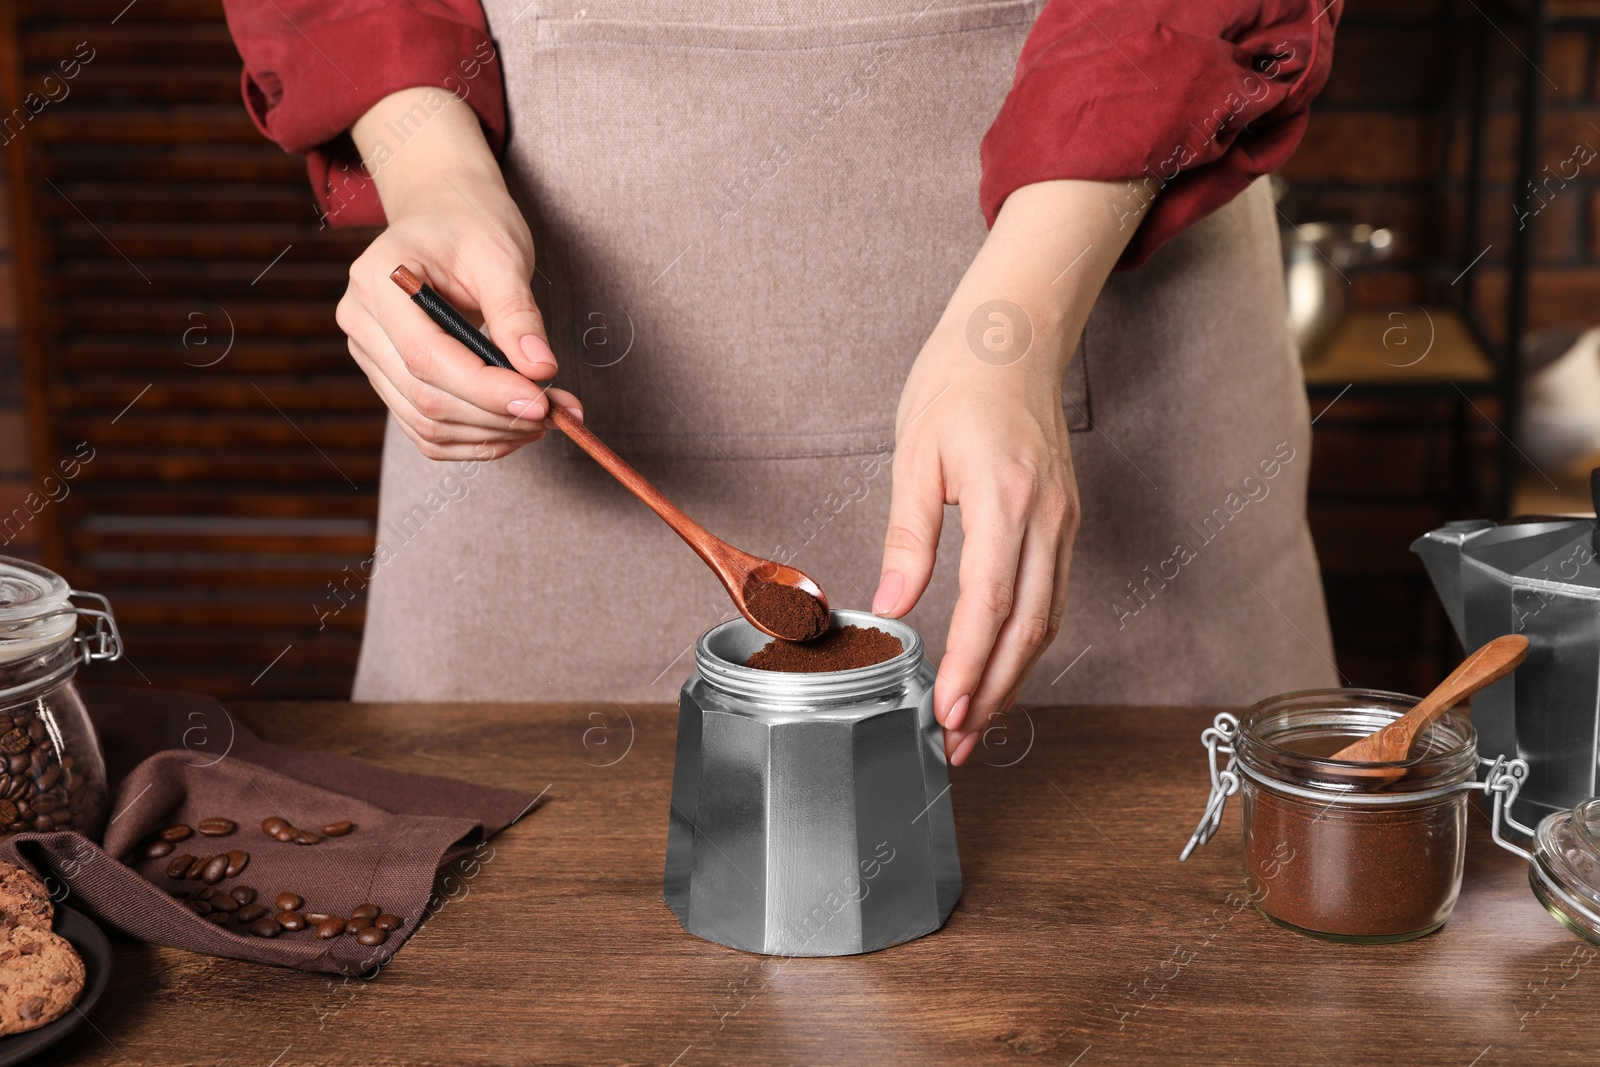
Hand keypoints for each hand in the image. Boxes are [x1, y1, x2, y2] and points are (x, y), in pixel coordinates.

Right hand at [336, 88, 580, 460]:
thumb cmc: (472, 225)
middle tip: (556, 413)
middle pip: (425, 398)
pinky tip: (514, 427)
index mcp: (378, 280)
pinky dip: (474, 439)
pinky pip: (426, 430)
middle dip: (496, 416)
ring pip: (426, 423)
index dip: (485, 390)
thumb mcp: (502, 255)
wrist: (445, 215)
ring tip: (544, 418)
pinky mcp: (388, 378)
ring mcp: (369, 354)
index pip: (427, 357)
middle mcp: (361, 321)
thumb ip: (518, 313)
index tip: (541, 402)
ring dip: (491, 434)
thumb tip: (540, 371)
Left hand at [873, 180, 1136, 764]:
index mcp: (1003, 496)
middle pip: (1027, 628)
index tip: (944, 710)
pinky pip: (1051, 597)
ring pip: (1047, 621)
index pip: (989, 603)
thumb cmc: (958, 383)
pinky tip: (997, 668)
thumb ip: (906, 535)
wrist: (1013, 337)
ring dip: (1012, 677)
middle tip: (957, 741)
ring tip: (974, 722)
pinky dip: (1026, 643)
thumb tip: (890, 605)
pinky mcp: (1065, 522)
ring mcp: (1063, 521)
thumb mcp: (914, 455)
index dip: (968, 665)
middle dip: (992, 692)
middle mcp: (1045, 516)